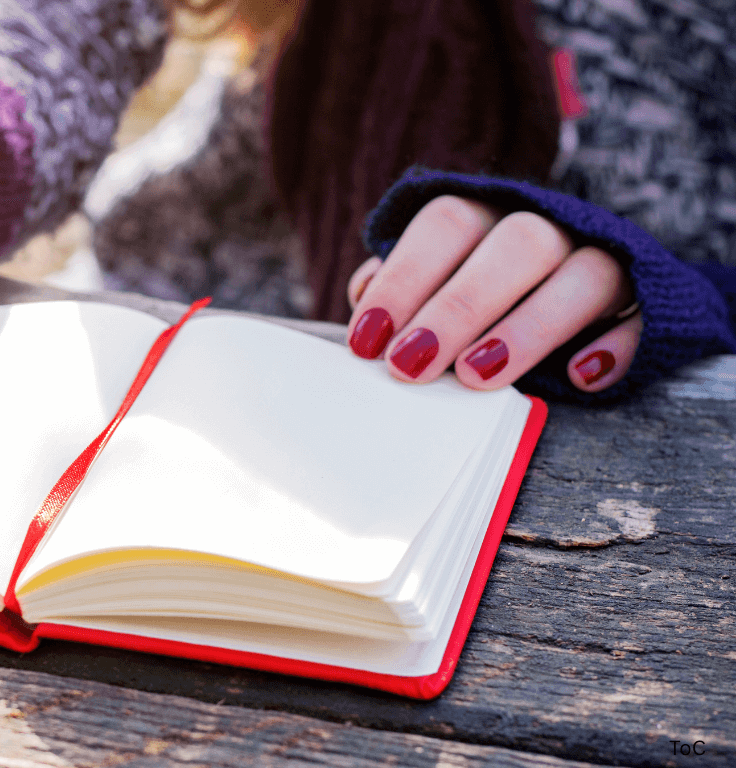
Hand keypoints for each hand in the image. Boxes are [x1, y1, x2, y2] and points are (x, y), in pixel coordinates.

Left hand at [345, 195, 641, 391]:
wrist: (582, 295)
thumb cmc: (479, 292)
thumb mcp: (437, 281)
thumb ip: (402, 284)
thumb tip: (365, 298)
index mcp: (489, 213)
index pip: (447, 223)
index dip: (404, 278)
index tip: (368, 340)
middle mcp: (550, 226)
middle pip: (516, 245)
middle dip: (458, 307)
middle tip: (409, 366)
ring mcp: (606, 259)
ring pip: (585, 275)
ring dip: (528, 328)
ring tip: (478, 378)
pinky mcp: (651, 301)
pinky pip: (646, 317)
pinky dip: (616, 346)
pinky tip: (579, 377)